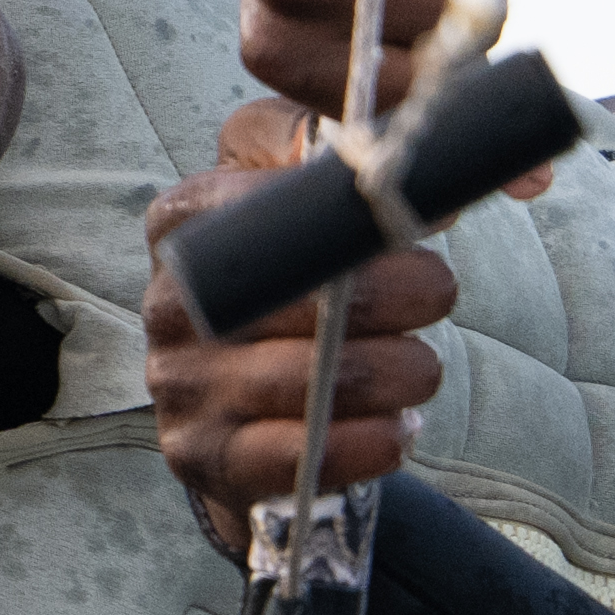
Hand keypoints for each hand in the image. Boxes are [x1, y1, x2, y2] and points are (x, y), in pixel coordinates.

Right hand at [142, 99, 452, 538]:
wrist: (237, 406)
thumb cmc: (287, 288)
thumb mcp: (293, 204)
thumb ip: (341, 160)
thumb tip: (443, 173)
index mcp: (186, 220)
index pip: (270, 200)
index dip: (354, 211)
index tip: (418, 218)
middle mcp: (171, 300)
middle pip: (298, 290)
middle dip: (390, 292)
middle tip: (438, 292)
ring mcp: (179, 382)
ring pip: (308, 378)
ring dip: (390, 373)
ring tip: (422, 368)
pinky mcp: (200, 454)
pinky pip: (299, 455)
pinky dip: (366, 443)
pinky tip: (399, 430)